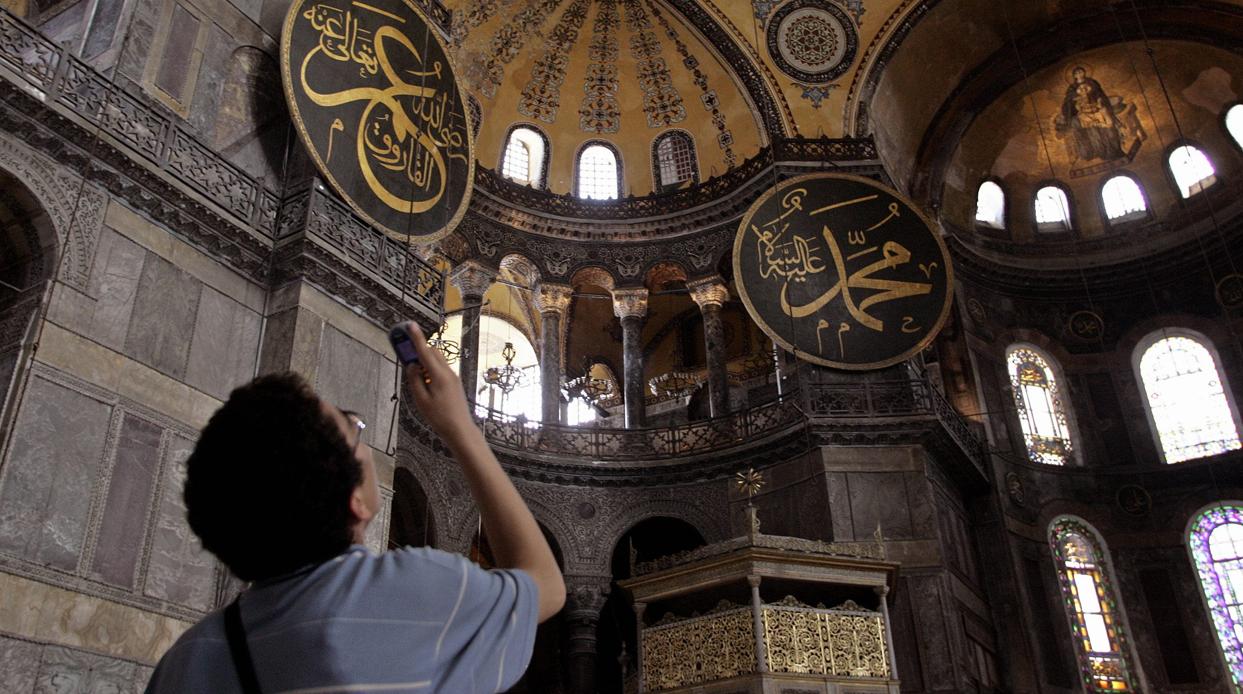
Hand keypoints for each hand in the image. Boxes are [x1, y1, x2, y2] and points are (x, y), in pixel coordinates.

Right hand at [400, 322, 475, 443]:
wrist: (460, 429)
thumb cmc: (440, 417)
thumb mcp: (421, 400)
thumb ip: (414, 380)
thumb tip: (412, 365)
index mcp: (439, 375)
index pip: (425, 351)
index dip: (416, 337)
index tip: (410, 325)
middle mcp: (448, 372)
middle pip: (433, 352)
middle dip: (420, 351)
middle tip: (407, 358)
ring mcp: (453, 377)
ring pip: (437, 361)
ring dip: (426, 362)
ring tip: (418, 379)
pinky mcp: (455, 383)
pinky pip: (441, 369)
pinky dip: (431, 371)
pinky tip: (427, 386)